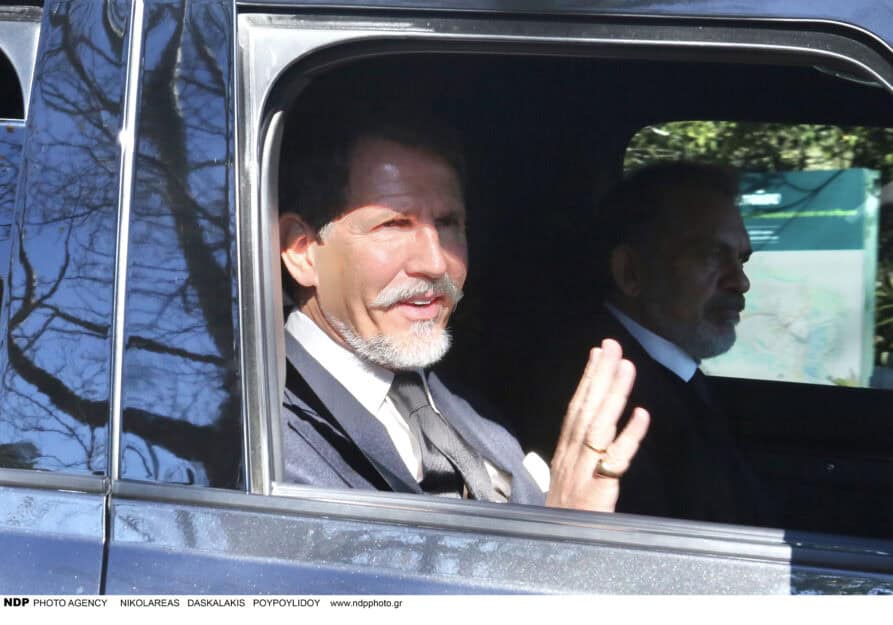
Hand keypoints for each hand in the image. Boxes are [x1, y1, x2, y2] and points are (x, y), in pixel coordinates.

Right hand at [545, 338, 649, 511]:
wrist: (553, 552)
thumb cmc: (564, 517)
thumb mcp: (567, 480)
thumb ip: (580, 456)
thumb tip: (593, 431)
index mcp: (565, 451)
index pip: (577, 408)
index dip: (588, 378)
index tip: (599, 351)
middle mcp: (571, 455)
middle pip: (586, 409)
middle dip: (600, 375)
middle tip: (613, 345)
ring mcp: (582, 471)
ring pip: (599, 427)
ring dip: (613, 395)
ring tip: (627, 366)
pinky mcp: (597, 490)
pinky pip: (616, 461)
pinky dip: (629, 437)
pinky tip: (642, 415)